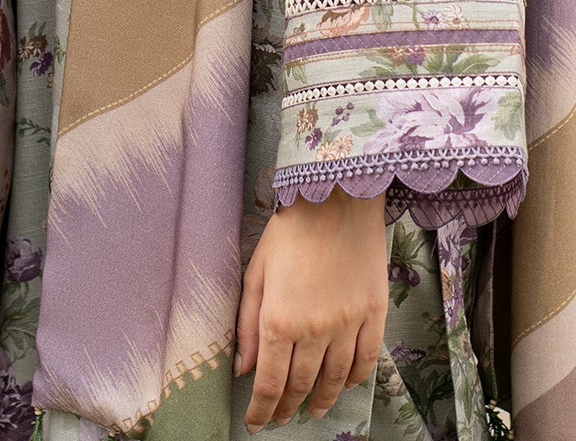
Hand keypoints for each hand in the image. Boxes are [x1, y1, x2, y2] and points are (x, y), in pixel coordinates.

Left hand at [235, 188, 386, 430]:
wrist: (336, 199)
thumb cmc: (289, 230)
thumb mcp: (256, 272)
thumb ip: (248, 323)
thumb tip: (243, 369)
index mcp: (280, 320)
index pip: (270, 382)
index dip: (262, 409)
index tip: (257, 424)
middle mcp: (315, 330)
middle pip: (301, 384)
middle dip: (287, 407)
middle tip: (280, 418)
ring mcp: (348, 325)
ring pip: (336, 379)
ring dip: (322, 400)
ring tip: (311, 410)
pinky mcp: (373, 314)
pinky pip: (367, 359)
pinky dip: (356, 379)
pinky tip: (346, 385)